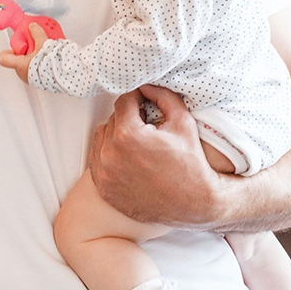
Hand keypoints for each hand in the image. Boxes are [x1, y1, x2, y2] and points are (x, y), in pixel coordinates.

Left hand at [0, 21, 48, 82]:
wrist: (64, 75)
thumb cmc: (51, 62)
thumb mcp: (43, 43)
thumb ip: (36, 33)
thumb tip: (32, 26)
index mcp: (20, 65)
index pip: (3, 59)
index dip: (7, 51)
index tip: (17, 46)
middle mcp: (23, 74)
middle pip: (18, 61)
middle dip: (26, 53)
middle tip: (34, 47)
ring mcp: (31, 80)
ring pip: (27, 66)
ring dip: (34, 60)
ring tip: (44, 54)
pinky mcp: (41, 83)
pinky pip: (36, 72)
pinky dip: (41, 66)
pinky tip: (50, 61)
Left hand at [89, 85, 224, 228]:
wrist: (193, 204)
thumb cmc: (190, 163)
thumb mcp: (183, 122)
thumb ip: (163, 96)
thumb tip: (146, 85)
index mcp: (127, 135)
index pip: (123, 101)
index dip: (137, 98)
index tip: (146, 103)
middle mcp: (110, 155)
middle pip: (112, 119)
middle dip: (128, 118)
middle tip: (147, 126)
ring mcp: (104, 174)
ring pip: (101, 138)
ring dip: (116, 135)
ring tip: (138, 142)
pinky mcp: (103, 189)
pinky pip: (97, 161)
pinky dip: (110, 155)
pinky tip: (129, 158)